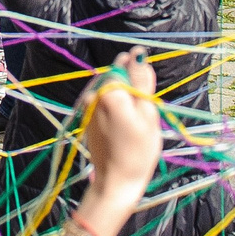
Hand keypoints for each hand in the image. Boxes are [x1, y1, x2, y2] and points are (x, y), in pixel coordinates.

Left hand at [79, 55, 162, 221]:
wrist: (116, 182)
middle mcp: (94, 92)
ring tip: (134, 123)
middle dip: (132, 87)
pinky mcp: (87, 115)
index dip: (140, 78)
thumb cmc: (138, 149)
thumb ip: (142, 80)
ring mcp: (88, 104)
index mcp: (110, 89)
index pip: (127, 63)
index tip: (146, 99)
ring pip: (112, 88)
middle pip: (118, 75)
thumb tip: (138, 53)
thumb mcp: (147, 113)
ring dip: (124, 98)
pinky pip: (104, 101)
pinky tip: (123, 127)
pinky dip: (116, 108)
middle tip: (142, 115)